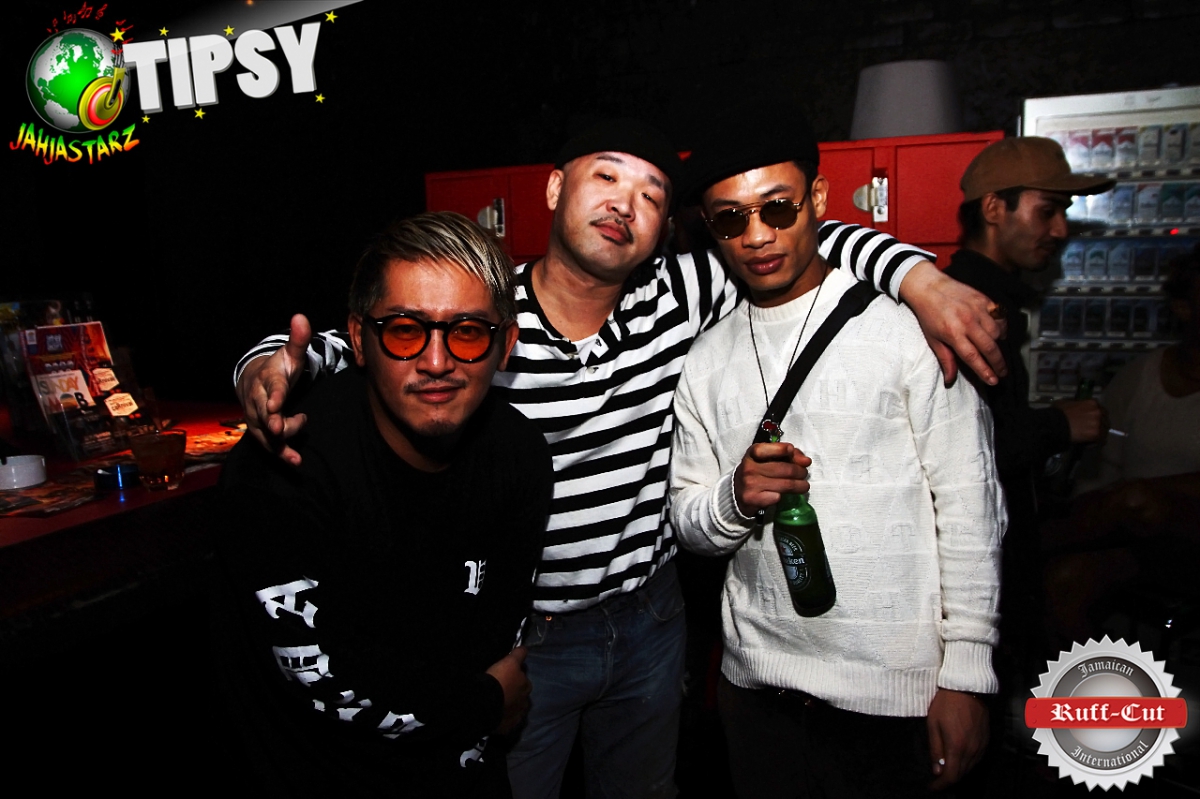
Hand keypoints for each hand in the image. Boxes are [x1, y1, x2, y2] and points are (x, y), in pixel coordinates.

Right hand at [236, 314, 311, 465]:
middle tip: (279, 428)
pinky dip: (282, 454)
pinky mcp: (262, 431)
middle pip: (264, 413)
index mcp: (267, 380)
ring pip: (267, 432)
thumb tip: (301, 317)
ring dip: (280, 442)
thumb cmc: (278, 368)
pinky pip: (270, 444)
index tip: (277, 404)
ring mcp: (258, 418)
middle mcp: (259, 401)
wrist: (254, 382)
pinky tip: (296, 462)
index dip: (274, 396)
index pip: (271, 388)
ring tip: (295, 454)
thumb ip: (298, 340)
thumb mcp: (289, 354)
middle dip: (271, 421)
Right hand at [486, 646, 531, 734]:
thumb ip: (518, 655)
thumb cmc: (498, 680)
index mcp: (526, 686)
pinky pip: (506, 721)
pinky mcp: (507, 727)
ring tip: (497, 703)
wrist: (485, 704)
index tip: (506, 676)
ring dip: (509, 706)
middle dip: (514, 693)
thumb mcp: (508, 662)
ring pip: (514, 709)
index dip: (516, 676)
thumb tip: (525, 648)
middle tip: (501, 690)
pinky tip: (495, 714)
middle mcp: (525, 703)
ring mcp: (516, 717)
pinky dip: (502, 718)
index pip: (524, 679)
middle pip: (520, 695)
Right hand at [733, 442, 811, 516]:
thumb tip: (806, 461)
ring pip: (784, 484)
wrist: (738, 493)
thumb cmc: (758, 472)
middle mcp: (749, 468)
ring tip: (803, 486)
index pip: (764, 450)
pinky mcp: (752, 499)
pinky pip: (776, 497)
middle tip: (804, 474)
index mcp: (752, 454)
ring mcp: (750, 484)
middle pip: (783, 469)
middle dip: (800, 471)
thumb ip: (788, 455)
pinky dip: (783, 497)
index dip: (779, 449)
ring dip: (800, 486)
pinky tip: (784, 495)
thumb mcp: (768, 458)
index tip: (790, 450)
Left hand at [898, 261, 1006, 386]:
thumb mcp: (933, 339)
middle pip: (990, 347)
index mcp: (953, 333)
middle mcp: (968, 322)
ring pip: (998, 332)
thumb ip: (945, 359)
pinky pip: (1000, 317)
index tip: (993, 380)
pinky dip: (1002, 326)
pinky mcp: (984, 300)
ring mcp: (978, 310)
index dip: (985, 371)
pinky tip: (999, 333)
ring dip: (999, 345)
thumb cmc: (929, 315)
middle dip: (998, 363)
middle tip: (1002, 373)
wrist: (929, 287)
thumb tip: (949, 380)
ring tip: (996, 352)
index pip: (973, 357)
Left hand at [927, 689, 988, 789]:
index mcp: (958, 747)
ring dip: (958, 772)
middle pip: (962, 774)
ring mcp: (981, 745)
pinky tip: (959, 759)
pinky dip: (967, 763)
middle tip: (937, 780)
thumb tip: (937, 770)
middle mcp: (972, 749)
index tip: (932, 787)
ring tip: (946, 770)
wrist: (966, 687)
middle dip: (949, 780)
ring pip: (970, 767)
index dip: (941, 785)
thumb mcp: (933, 725)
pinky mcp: (987, 739)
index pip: (951, 776)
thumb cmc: (946, 703)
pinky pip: (977, 758)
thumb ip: (935, 749)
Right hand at [1052, 399, 1106, 443]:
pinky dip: (1096, 442)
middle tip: (1092, 429)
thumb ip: (1076, 404)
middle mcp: (1098, 412)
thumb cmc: (1059, 412)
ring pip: (1104, 430)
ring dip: (1099, 434)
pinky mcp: (1096, 433)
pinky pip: (1101, 440)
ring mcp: (1098, 423)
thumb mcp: (1066, 403)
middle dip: (1100, 424)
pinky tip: (1089, 444)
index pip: (1100, 409)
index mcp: (1092, 403)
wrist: (1056, 424)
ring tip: (1091, 438)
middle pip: (1105, 419)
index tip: (1091, 419)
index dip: (1096, 415)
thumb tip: (1075, 407)